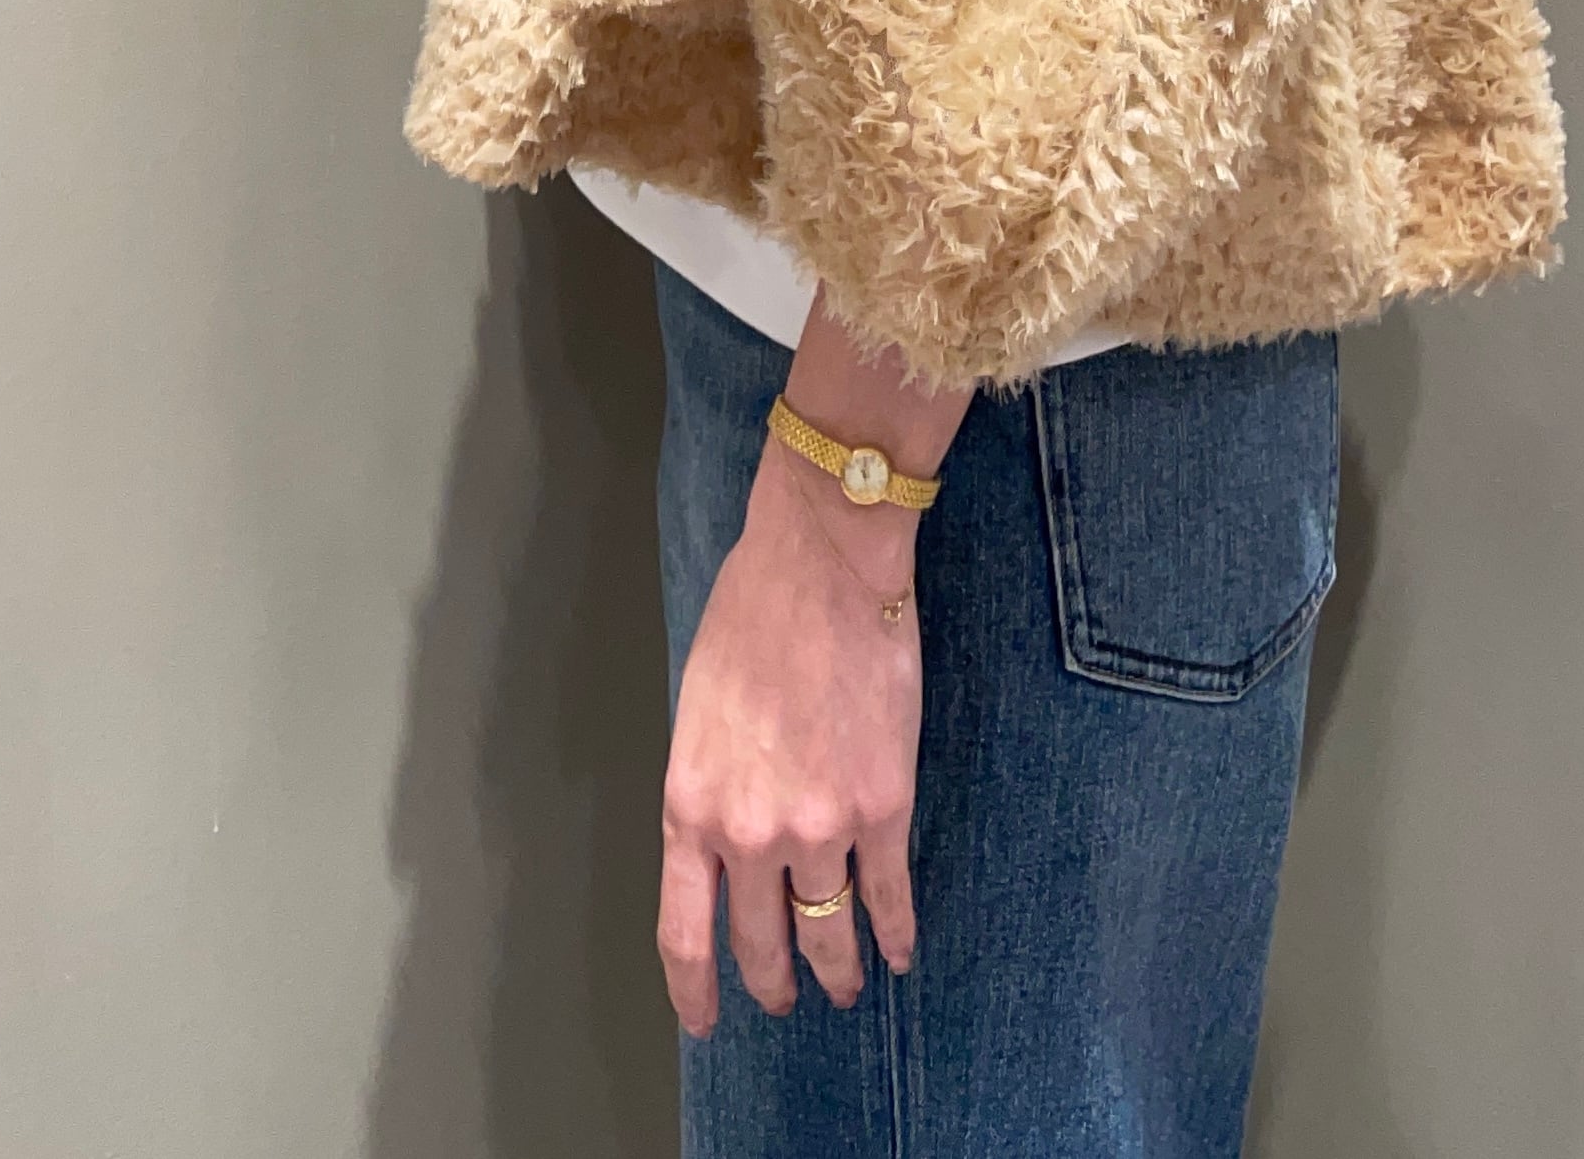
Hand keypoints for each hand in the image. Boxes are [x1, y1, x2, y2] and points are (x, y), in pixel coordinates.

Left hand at [656, 436, 922, 1033]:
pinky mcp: (884, 804)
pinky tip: (900, 947)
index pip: (684, 932)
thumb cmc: (753, 616)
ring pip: (827, 928)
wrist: (823, 563)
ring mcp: (820, 824)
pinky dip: (896, 929)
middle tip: (783, 999)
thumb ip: (710, 786)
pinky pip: (889, 891)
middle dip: (773, 981)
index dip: (695, 990)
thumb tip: (728, 837)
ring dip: (838, 968)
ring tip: (847, 985)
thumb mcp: (699, 712)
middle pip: (761, 942)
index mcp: (690, 806)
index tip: (705, 1021)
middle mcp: (750, 833)